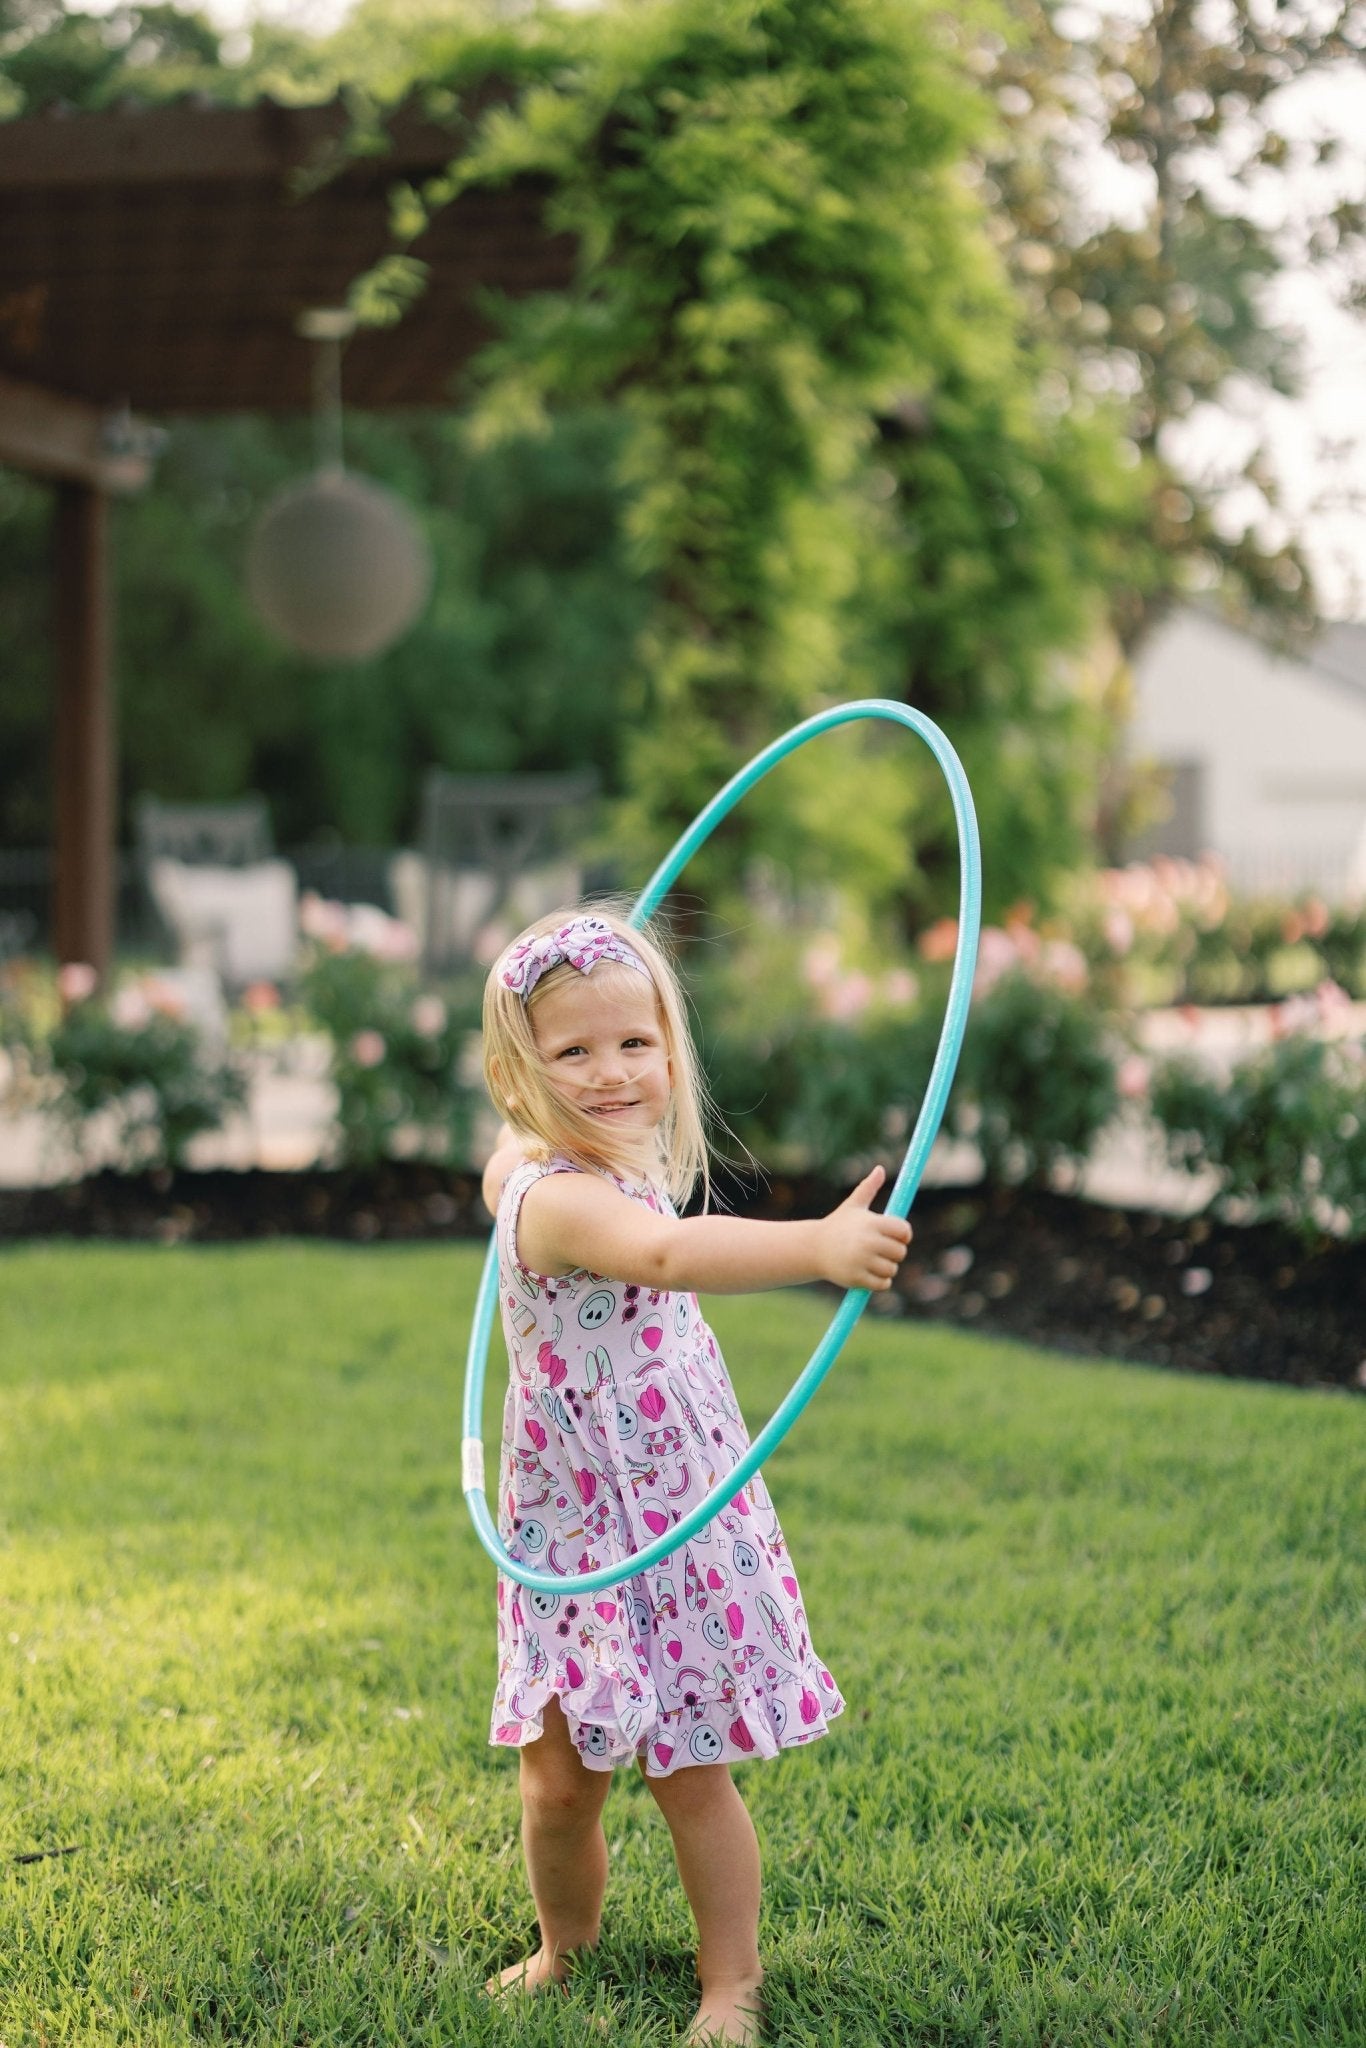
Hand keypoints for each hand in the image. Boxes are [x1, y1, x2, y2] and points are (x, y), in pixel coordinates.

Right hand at [820, 1165, 911, 1291]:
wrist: (813, 1248)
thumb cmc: (837, 1225)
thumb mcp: (853, 1206)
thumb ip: (868, 1187)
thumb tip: (880, 1169)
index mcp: (871, 1223)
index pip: (904, 1231)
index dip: (903, 1234)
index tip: (895, 1236)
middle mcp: (868, 1242)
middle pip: (900, 1252)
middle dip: (893, 1252)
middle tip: (880, 1249)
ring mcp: (862, 1261)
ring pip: (892, 1269)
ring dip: (886, 1268)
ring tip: (871, 1261)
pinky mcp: (856, 1278)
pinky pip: (883, 1284)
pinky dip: (880, 1282)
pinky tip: (869, 1273)